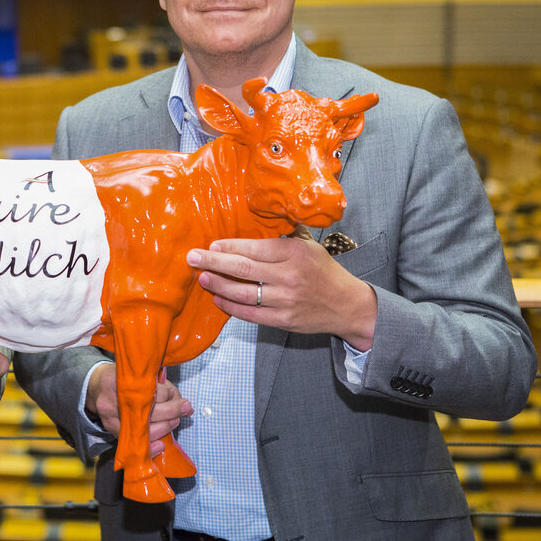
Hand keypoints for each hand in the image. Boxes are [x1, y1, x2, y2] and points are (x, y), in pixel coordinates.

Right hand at [85, 363, 191, 456]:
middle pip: (148, 410)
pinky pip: (133, 444)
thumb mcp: (136, 374)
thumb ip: (159, 385)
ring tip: (175, 420)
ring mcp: (110, 419)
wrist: (96, 386)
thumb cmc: (120, 379)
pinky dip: (150, 447)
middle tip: (185, 408)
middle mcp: (111, 402)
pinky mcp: (111, 432)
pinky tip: (161, 445)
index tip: (177, 395)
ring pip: (143, 429)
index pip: (149, 390)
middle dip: (172, 411)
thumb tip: (185, 405)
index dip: (167, 393)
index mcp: (117, 381)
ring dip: (165, 427)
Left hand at [187, 237, 377, 349]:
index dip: (230, 246)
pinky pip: (251, 314)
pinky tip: (218, 298)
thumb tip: (255, 219)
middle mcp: (289, 276)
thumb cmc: (323, 271)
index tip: (212, 244)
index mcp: (295, 253)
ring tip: (202, 278)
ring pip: (244, 293)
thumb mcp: (309, 246)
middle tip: (192, 257)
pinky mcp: (284, 321)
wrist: (347, 305)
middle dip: (213, 262)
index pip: (255, 248)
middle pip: (243, 269)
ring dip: (218, 285)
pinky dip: (231, 307)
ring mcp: (286, 300)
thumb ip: (283, 236)